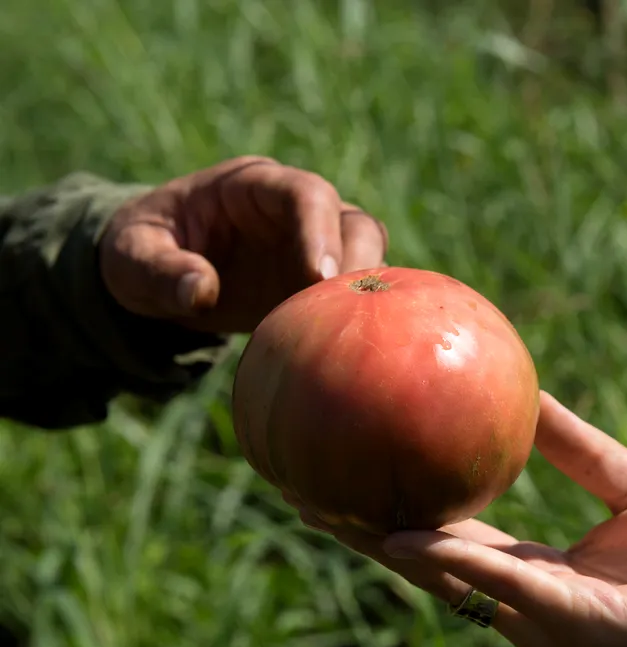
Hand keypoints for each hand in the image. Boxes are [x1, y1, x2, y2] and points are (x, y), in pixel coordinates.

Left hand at [99, 156, 388, 333]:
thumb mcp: (129, 256)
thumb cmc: (140, 251)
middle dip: (359, 264)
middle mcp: (295, 210)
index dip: (320, 231)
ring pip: (368, 258)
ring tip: (347, 335)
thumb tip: (199, 291)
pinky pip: (357, 295)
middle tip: (345, 314)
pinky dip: (358, 317)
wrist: (156, 272)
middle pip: (354, 223)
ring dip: (366, 294)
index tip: (320, 277)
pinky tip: (345, 349)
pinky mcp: (320, 285)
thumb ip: (159, 271)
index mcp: (252, 187)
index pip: (305, 194)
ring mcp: (315, 247)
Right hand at [291, 391, 626, 646]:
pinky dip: (453, 558)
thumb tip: (529, 391)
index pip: (449, 540)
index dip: (396, 511)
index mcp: (536, 571)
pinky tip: (405, 537)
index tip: (348, 471)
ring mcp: (539, 619)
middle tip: (299, 488)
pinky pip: (503, 583)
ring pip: (446, 579)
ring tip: (325, 508)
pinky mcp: (568, 624)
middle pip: (425, 564)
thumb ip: (577, 449)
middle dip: (362, 532)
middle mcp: (522, 601)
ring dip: (383, 546)